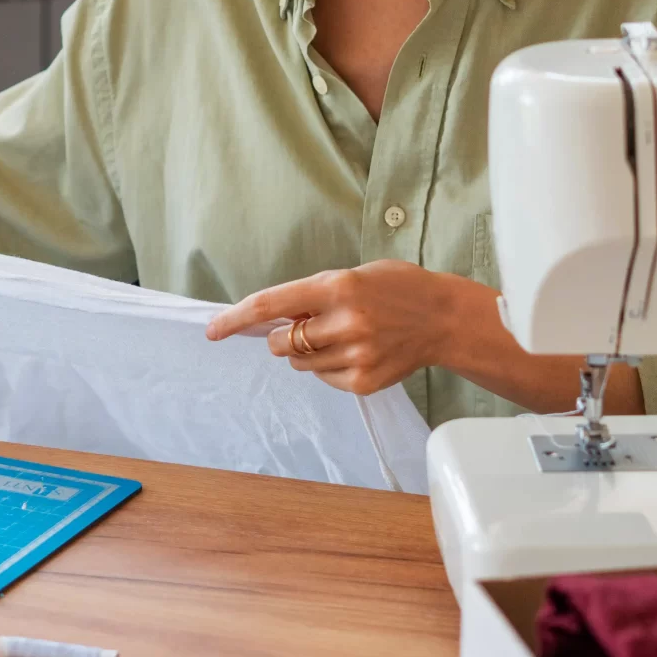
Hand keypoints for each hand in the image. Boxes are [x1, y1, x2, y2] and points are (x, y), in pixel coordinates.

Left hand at [203, 261, 491, 395]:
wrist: (443, 318)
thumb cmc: (395, 288)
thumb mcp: (353, 275)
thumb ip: (314, 294)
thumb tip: (274, 320)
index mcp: (337, 287)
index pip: (271, 305)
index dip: (236, 319)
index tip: (213, 330)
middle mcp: (344, 321)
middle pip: (282, 343)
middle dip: (284, 337)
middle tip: (307, 327)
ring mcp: (355, 354)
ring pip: (300, 364)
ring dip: (308, 352)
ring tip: (343, 336)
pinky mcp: (363, 381)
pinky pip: (324, 378)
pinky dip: (330, 367)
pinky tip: (358, 351)